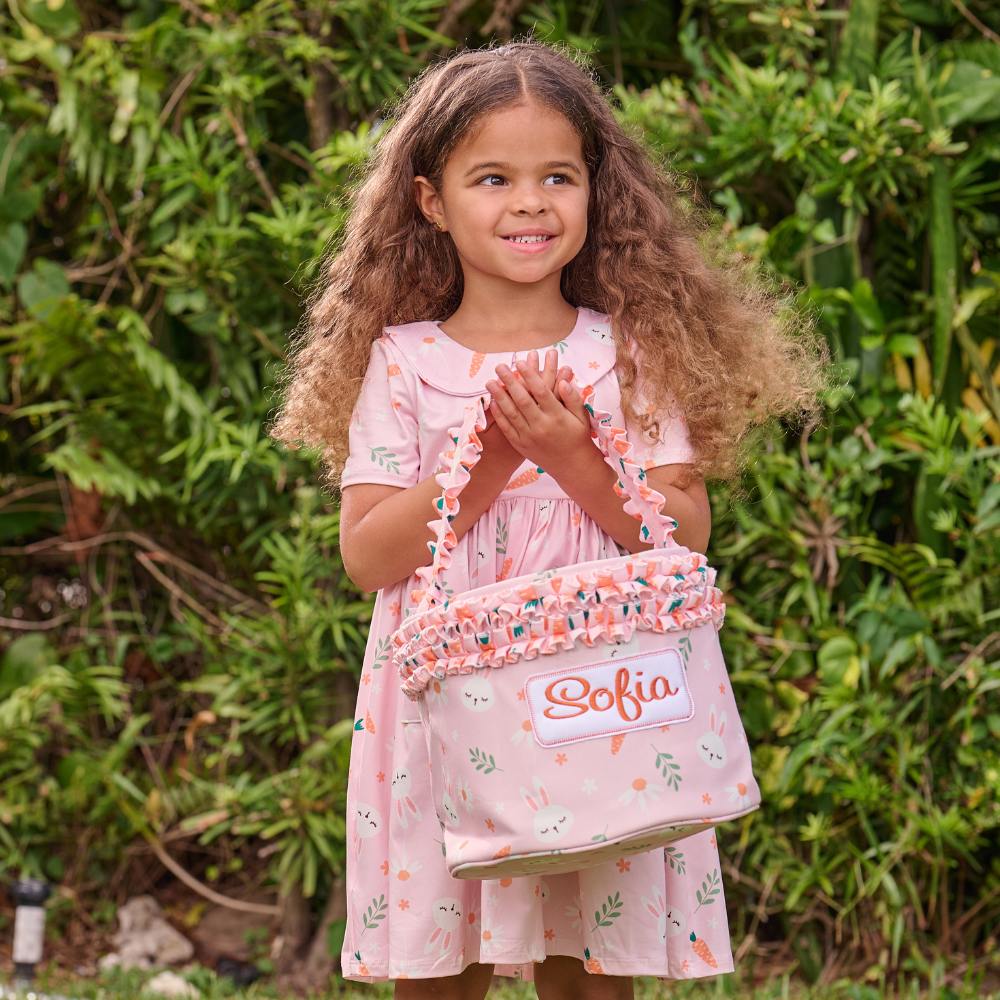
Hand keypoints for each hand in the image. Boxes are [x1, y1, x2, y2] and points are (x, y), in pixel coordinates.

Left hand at [486, 348, 594, 479]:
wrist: (573, 467)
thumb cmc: (578, 438)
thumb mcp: (582, 417)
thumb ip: (572, 398)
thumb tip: (563, 381)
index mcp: (557, 416)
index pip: (541, 391)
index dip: (530, 376)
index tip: (521, 362)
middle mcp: (542, 426)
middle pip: (522, 399)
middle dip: (510, 381)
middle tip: (500, 366)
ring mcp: (530, 437)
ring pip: (511, 413)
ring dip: (499, 396)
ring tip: (490, 382)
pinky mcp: (521, 446)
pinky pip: (507, 429)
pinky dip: (499, 415)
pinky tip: (492, 402)